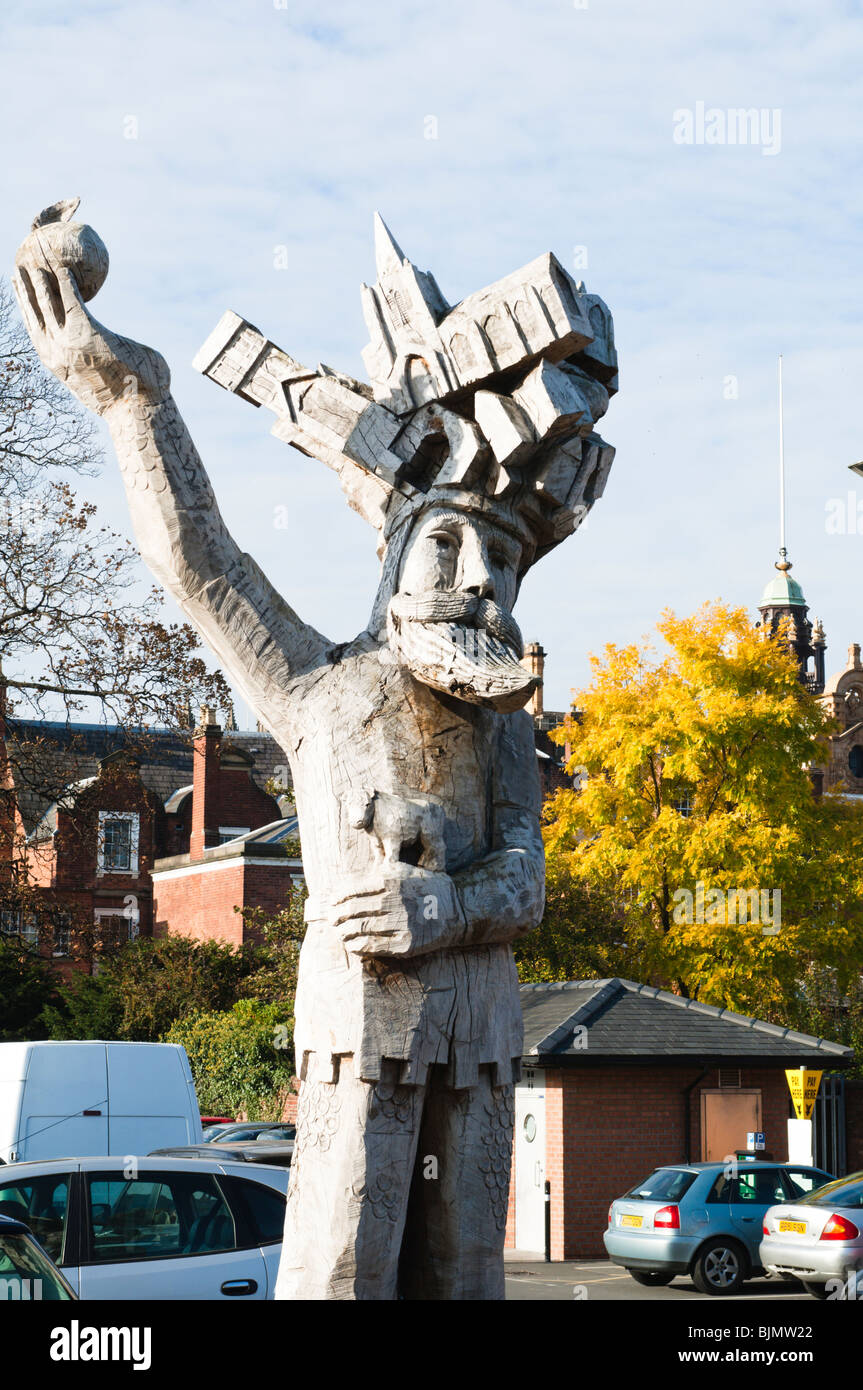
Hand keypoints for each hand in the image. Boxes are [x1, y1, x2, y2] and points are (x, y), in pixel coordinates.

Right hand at [13, 226, 168, 416]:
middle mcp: (57, 353)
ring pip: (47, 305)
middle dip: (24, 290)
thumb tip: (100, 352)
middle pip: (34, 314)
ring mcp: (69, 345)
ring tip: (33, 262)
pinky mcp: (87, 335)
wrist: (140, 410)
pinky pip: (72, 302)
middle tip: (18, 268)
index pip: (35, 328)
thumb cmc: (128, 395)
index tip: (19, 290)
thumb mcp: (100, 377)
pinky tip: (63, 268)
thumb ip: (90, 361)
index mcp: (56, 363)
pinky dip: (66, 284)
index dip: (25, 307)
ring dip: (39, 282)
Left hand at [329, 866, 463, 959]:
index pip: (354, 890)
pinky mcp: (406, 943)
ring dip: (345, 932)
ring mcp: (402, 923)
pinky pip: (374, 946)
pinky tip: (352, 945)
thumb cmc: (425, 888)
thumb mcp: (404, 872)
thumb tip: (346, 885)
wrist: (456, 910)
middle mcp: (396, 901)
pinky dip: (358, 946)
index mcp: (392, 881)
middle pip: (355, 910)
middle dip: (337, 916)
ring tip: (339, 932)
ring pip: (362, 928)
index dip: (338, 898)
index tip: (331, 903)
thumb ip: (379, 874)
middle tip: (331, 920)